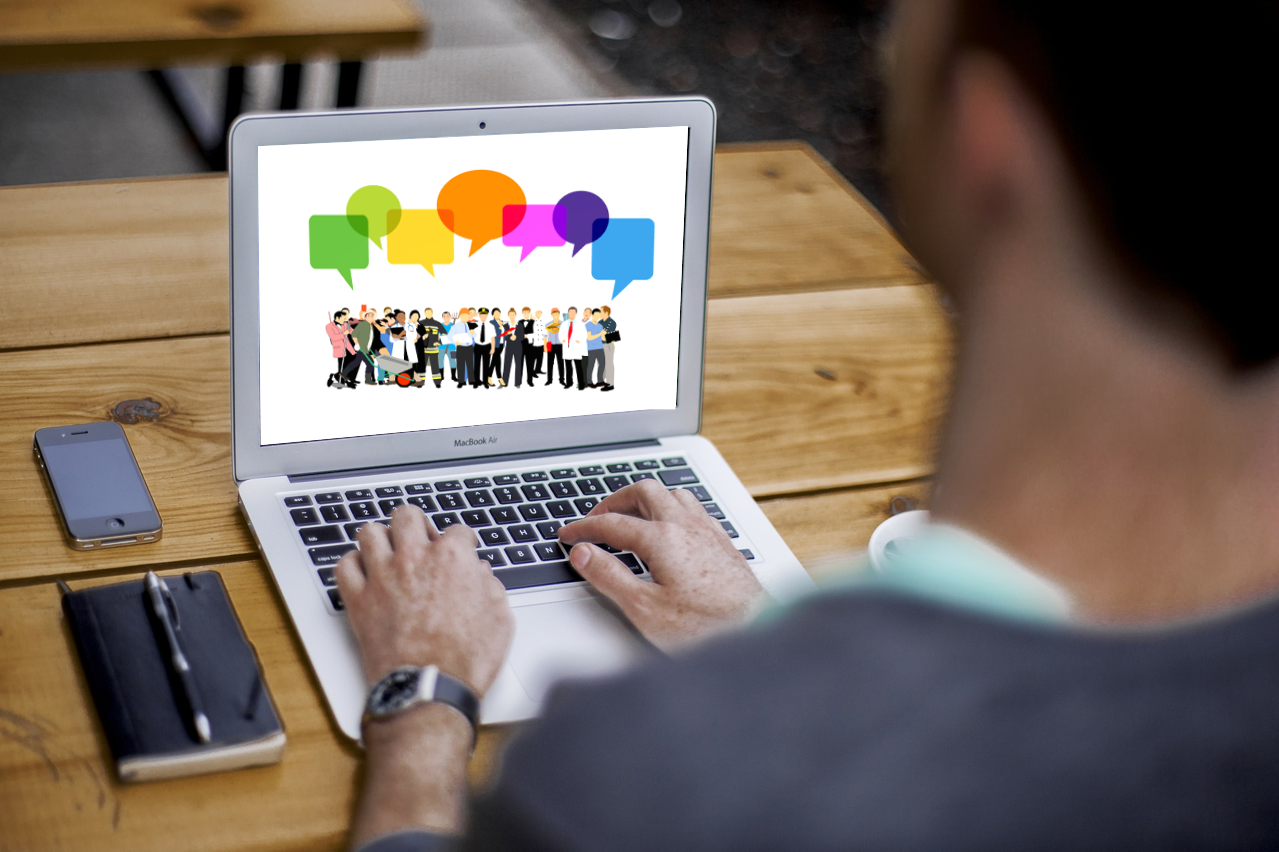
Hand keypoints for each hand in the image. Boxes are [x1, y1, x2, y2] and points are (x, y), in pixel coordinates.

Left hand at [336, 506, 513, 695]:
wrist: (429, 688)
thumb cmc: (465, 659)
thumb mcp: (499, 618)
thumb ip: (490, 586)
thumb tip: (481, 574)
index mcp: (452, 558)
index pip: (457, 530)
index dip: (463, 542)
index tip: (462, 552)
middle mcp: (414, 559)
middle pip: (407, 515)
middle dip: (417, 524)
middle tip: (421, 540)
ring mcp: (382, 577)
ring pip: (370, 532)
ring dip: (381, 539)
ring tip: (389, 552)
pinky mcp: (358, 600)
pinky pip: (344, 566)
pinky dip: (352, 565)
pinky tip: (364, 573)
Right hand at [557, 480, 766, 650]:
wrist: (756, 632)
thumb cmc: (706, 627)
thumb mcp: (644, 608)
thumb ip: (610, 576)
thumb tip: (584, 553)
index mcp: (663, 538)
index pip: (612, 523)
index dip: (584, 527)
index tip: (568, 534)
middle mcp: (686, 526)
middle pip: (644, 492)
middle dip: (615, 501)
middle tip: (597, 518)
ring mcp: (708, 531)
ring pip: (672, 494)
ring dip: (646, 499)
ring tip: (630, 515)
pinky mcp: (722, 542)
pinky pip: (693, 508)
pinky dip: (671, 508)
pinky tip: (671, 527)